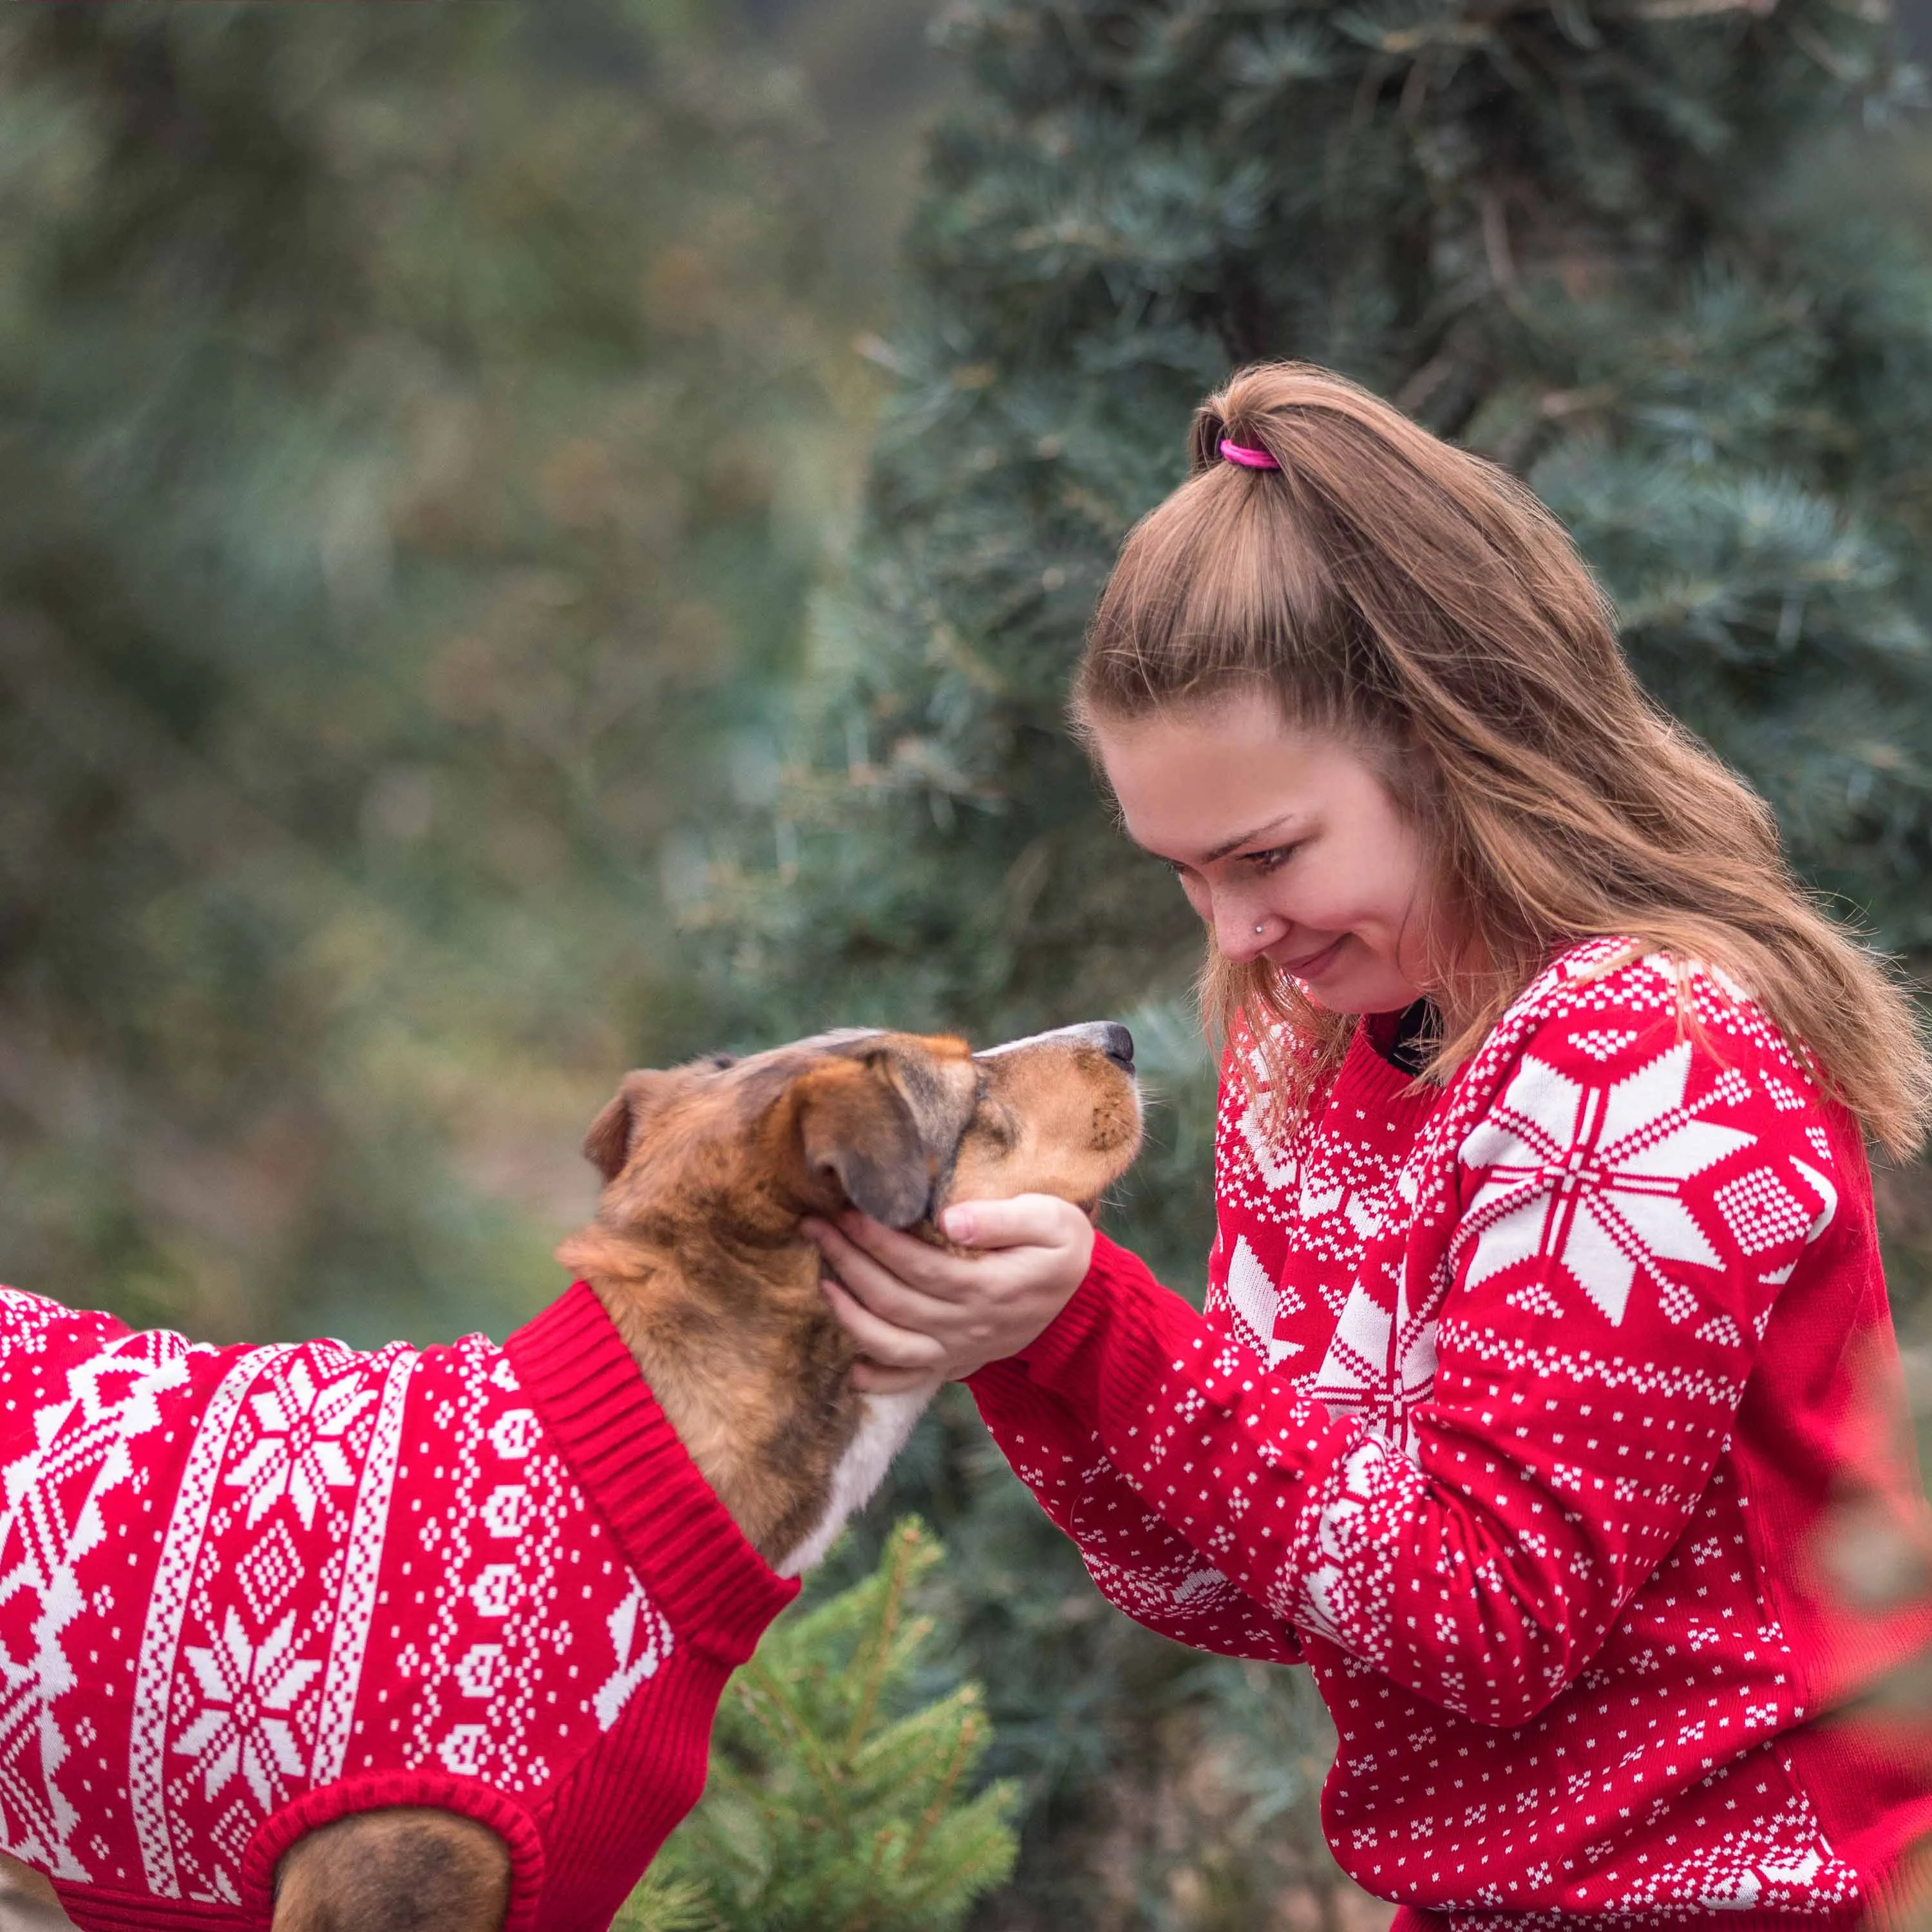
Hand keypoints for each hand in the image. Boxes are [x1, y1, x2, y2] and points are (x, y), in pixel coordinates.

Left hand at [802, 1195, 1095, 1392]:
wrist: (1086, 1303)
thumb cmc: (1064, 1250)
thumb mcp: (1054, 1221)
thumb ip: (1005, 1218)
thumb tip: (949, 1219)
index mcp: (989, 1287)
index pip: (918, 1265)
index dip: (877, 1240)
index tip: (846, 1211)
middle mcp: (969, 1326)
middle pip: (894, 1299)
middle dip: (848, 1261)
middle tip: (815, 1227)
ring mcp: (961, 1350)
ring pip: (892, 1344)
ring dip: (850, 1315)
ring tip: (822, 1281)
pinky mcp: (957, 1364)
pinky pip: (911, 1381)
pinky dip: (878, 1380)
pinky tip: (850, 1369)